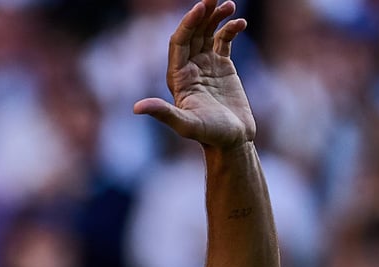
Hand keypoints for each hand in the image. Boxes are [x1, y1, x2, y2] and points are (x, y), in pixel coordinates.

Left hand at [133, 0, 254, 147]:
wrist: (232, 141)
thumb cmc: (209, 136)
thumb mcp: (186, 125)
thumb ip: (164, 114)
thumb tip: (137, 108)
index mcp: (178, 77)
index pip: (179, 42)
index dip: (188, 24)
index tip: (201, 7)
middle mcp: (189, 68)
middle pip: (192, 33)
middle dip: (202, 13)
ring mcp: (206, 65)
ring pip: (208, 33)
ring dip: (216, 17)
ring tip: (229, 5)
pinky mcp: (223, 67)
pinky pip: (224, 41)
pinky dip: (231, 29)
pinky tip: (241, 23)